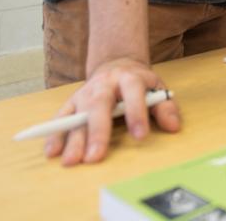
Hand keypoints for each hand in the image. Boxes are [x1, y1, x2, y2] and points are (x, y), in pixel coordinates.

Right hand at [45, 57, 180, 165]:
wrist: (117, 64)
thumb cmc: (139, 83)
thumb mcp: (158, 88)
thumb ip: (165, 107)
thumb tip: (174, 127)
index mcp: (130, 78)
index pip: (133, 93)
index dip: (137, 113)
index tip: (141, 136)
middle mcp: (104, 84)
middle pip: (99, 105)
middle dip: (97, 132)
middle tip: (95, 157)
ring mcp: (86, 92)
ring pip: (77, 113)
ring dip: (72, 138)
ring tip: (70, 161)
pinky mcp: (72, 101)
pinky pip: (61, 116)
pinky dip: (54, 134)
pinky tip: (51, 151)